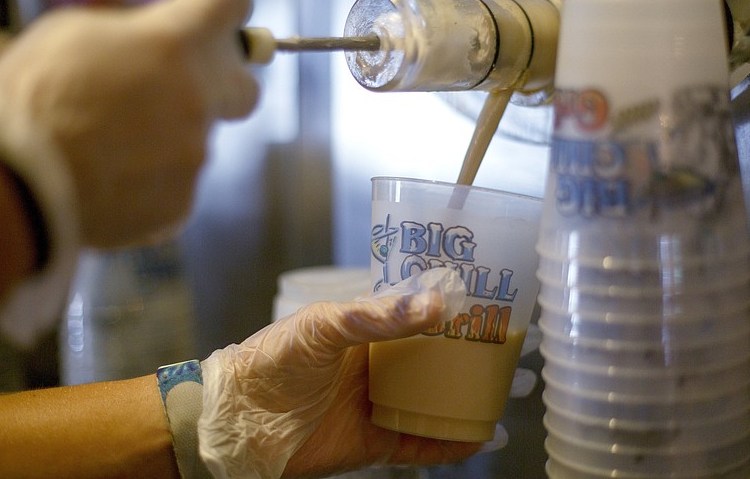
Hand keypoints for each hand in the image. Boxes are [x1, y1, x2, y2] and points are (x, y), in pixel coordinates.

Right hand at [0, 0, 258, 247]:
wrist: (18, 184)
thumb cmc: (32, 98)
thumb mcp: (74, 34)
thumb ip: (136, 33)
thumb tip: (159, 40)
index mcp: (177, 44)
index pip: (230, 1)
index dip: (222, 0)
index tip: (215, 4)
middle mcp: (200, 99)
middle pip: (245, 89)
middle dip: (222, 86)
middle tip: (183, 87)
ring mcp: (195, 155)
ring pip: (196, 142)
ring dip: (166, 139)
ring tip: (110, 145)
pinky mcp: (182, 202)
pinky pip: (176, 185)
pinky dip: (151, 181)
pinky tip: (111, 177)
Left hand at [198, 269, 480, 478]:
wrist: (238, 421)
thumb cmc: (272, 361)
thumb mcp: (322, 326)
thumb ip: (375, 316)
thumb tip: (433, 306)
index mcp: (366, 330)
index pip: (420, 317)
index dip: (454, 313)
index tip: (490, 307)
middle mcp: (378, 366)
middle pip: (436, 361)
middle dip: (472, 358)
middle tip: (511, 353)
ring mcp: (379, 404)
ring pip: (435, 401)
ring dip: (468, 400)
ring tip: (505, 394)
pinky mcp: (375, 441)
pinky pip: (421, 443)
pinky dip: (450, 443)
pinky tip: (478, 438)